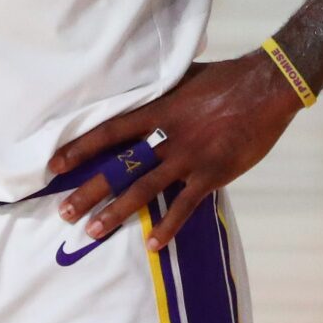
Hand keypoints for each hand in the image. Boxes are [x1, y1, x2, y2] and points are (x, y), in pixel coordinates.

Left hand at [49, 50, 302, 251]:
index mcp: (156, 111)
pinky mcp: (211, 175)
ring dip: (116, 212)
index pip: (108, 132)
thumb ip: (159, 90)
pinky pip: (184, 206)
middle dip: (89, 190)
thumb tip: (139, 88)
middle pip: (118, 167)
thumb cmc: (225, 78)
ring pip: (143, 190)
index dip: (80, 149)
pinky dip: (167, 227)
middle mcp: (166, 137)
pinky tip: (152, 245)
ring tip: (92, 230)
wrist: (266, 89)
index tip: (56, 166)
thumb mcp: (183, 77)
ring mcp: (188, 158)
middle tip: (64, 211)